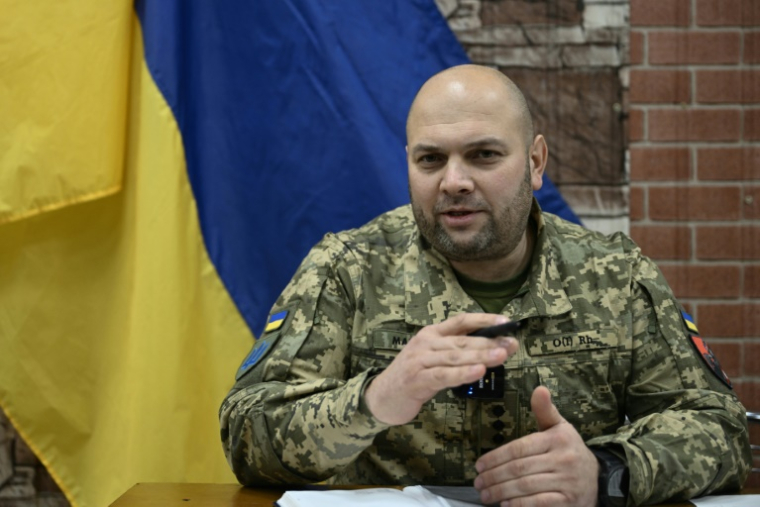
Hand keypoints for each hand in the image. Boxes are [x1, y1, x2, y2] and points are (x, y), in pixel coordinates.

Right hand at [364, 313, 518, 424]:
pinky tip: (479, 372)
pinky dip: (463, 373)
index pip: (461, 321)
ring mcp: (420, 360)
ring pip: (456, 356)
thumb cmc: (412, 377)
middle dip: (489, 341)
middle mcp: (426, 343)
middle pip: (462, 340)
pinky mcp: (417, 380)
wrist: (381, 397)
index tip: (507, 321)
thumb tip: (490, 347)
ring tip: (501, 355)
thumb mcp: (432, 357)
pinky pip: (444, 375)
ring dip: (480, 355)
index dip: (484, 319)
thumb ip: (454, 351)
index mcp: (431, 333)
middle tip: (512, 344)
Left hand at [474, 386, 598, 506]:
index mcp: (558, 439)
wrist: (599, 478)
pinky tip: (505, 505)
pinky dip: (520, 505)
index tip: (479, 465)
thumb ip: (545, 411)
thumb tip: (539, 389)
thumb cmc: (570, 450)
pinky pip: (540, 503)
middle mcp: (564, 459)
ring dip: (501, 492)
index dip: (496, 457)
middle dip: (494, 476)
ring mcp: (568, 482)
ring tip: (486, 495)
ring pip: (526, 486)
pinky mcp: (569, 501)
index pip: (519, 448)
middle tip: (478, 483)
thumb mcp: (560, 428)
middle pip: (520, 468)